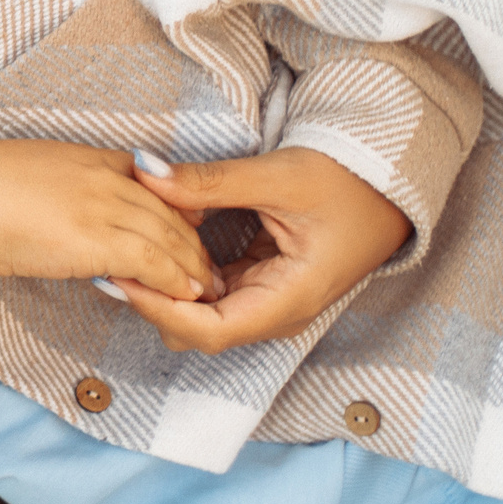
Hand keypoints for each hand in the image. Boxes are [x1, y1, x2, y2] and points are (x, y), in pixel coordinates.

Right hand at [0, 141, 215, 353]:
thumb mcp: (25, 180)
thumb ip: (56, 195)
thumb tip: (59, 221)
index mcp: (87, 158)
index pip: (152, 182)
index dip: (177, 210)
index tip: (190, 232)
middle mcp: (103, 176)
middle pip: (171, 210)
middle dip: (197, 243)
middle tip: (213, 270)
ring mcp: (101, 204)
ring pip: (169, 236)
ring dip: (193, 267)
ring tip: (208, 291)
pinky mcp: (95, 238)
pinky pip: (151, 260)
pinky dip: (173, 280)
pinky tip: (185, 296)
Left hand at [109, 147, 411, 354]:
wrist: (388, 180)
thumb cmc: (349, 182)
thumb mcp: (278, 177)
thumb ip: (209, 182)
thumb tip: (148, 173)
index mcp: (287, 301)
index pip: (207, 330)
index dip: (158, 309)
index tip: (119, 277)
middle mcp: (276, 312)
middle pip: (197, 329)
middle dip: (154, 301)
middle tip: (113, 261)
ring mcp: (269, 300)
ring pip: (201, 313)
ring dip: (166, 287)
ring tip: (128, 253)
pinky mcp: (263, 282)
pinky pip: (213, 290)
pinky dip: (184, 272)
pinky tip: (159, 246)